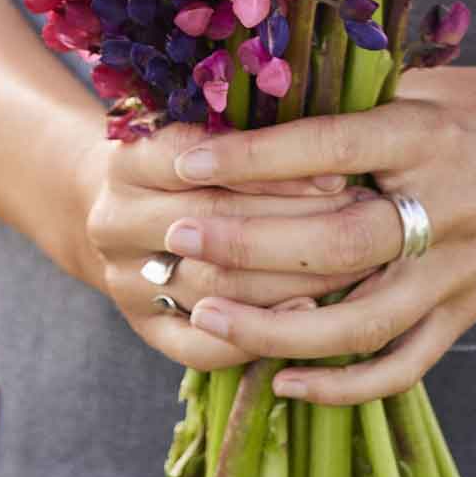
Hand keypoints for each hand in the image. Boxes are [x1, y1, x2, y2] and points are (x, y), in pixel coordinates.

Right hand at [70, 122, 387, 372]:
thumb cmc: (189, 161)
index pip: (205, 161)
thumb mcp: (203, 132)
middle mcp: (115, 221)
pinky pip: (202, 345)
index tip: (339, 171)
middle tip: (360, 218)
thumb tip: (332, 148)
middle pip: (213, 220)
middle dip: (294, 219)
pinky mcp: (143, 328)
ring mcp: (125, 281)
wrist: (125, 214)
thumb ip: (248, 133)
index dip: (275, 168)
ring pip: (216, 285)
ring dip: (290, 275)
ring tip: (354, 263)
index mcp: (128, 160)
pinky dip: (257, 332)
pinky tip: (308, 313)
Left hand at [152, 64, 475, 403]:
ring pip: (361, 322)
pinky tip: (281, 383)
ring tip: (206, 319)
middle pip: (338, 242)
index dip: (256, 157)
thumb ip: (348, 97)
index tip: (189, 162)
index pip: (330, 146)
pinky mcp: (464, 313)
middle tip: (176, 240)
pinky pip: (402, 365)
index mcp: (426, 136)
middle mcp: (443, 208)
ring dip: (277, 328)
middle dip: (248, 246)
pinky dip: (342, 387)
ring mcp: (455, 272)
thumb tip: (248, 96)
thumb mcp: (421, 83)